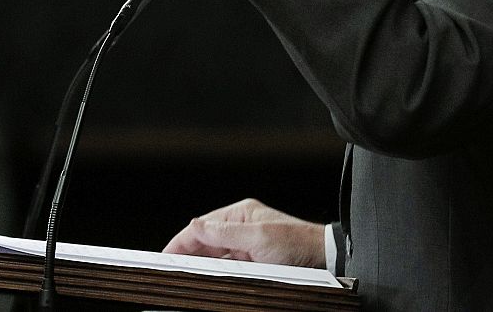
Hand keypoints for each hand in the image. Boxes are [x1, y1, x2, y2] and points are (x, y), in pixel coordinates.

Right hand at [161, 198, 326, 266]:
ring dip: (202, 265)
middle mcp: (241, 227)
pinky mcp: (253, 260)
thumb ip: (224, 233)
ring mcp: (247, 244)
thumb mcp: (258, 238)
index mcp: (240, 214)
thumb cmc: (297, 244)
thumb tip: (195, 225)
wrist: (326, 261)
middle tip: (170, 268)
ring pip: (215, 256)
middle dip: (188, 254)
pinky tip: (208, 279)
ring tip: (186, 275)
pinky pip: (228, 266)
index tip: (166, 255)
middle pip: (205, 242)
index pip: (201, 227)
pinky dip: (216, 272)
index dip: (181, 241)